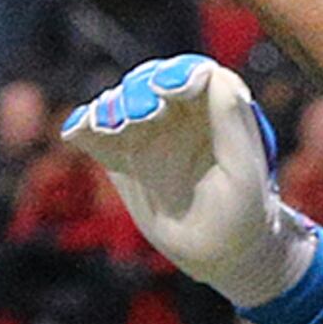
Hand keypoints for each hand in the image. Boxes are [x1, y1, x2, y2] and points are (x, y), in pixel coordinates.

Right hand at [62, 56, 312, 306]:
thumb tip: (213, 72)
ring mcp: (146, 134)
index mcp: (212, 109)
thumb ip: (232, 120)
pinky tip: (78, 132)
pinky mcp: (120, 157)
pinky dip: (83, 127)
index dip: (178, 75)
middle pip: (148, 83)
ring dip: (111, 108)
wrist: (220, 251)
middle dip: (140, 92)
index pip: (191, 75)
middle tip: (141, 116)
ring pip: (119, 105)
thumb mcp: (244, 170)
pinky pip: (95, 135)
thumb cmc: (243, 210)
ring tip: (109, 126)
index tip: (168, 91)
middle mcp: (176, 114)